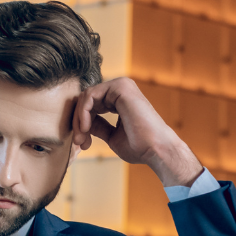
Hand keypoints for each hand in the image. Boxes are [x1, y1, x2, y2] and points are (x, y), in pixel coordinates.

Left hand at [71, 77, 203, 187]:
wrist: (156, 150)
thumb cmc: (140, 147)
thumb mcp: (112, 136)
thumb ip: (98, 127)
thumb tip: (83, 124)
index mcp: (120, 99)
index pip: (92, 105)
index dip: (82, 124)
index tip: (83, 144)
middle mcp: (121, 89)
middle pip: (86, 100)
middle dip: (78, 122)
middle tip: (78, 142)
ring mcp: (121, 85)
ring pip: (86, 97)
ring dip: (79, 119)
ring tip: (82, 138)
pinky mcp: (120, 87)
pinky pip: (90, 96)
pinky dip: (83, 113)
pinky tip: (86, 128)